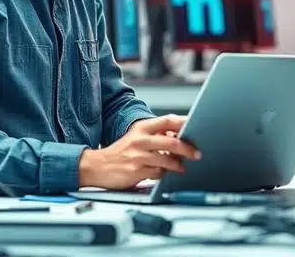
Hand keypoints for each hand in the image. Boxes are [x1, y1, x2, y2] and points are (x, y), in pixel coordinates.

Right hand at [78, 115, 200, 189]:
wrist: (96, 166)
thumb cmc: (120, 153)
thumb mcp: (136, 138)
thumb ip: (155, 137)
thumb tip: (179, 137)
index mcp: (141, 128)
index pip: (167, 120)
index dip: (184, 122)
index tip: (198, 125)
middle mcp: (140, 140)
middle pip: (172, 141)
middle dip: (188, 148)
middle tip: (197, 154)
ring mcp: (138, 156)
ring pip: (167, 159)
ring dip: (178, 165)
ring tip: (182, 168)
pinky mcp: (137, 171)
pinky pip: (158, 173)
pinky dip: (164, 174)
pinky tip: (163, 174)